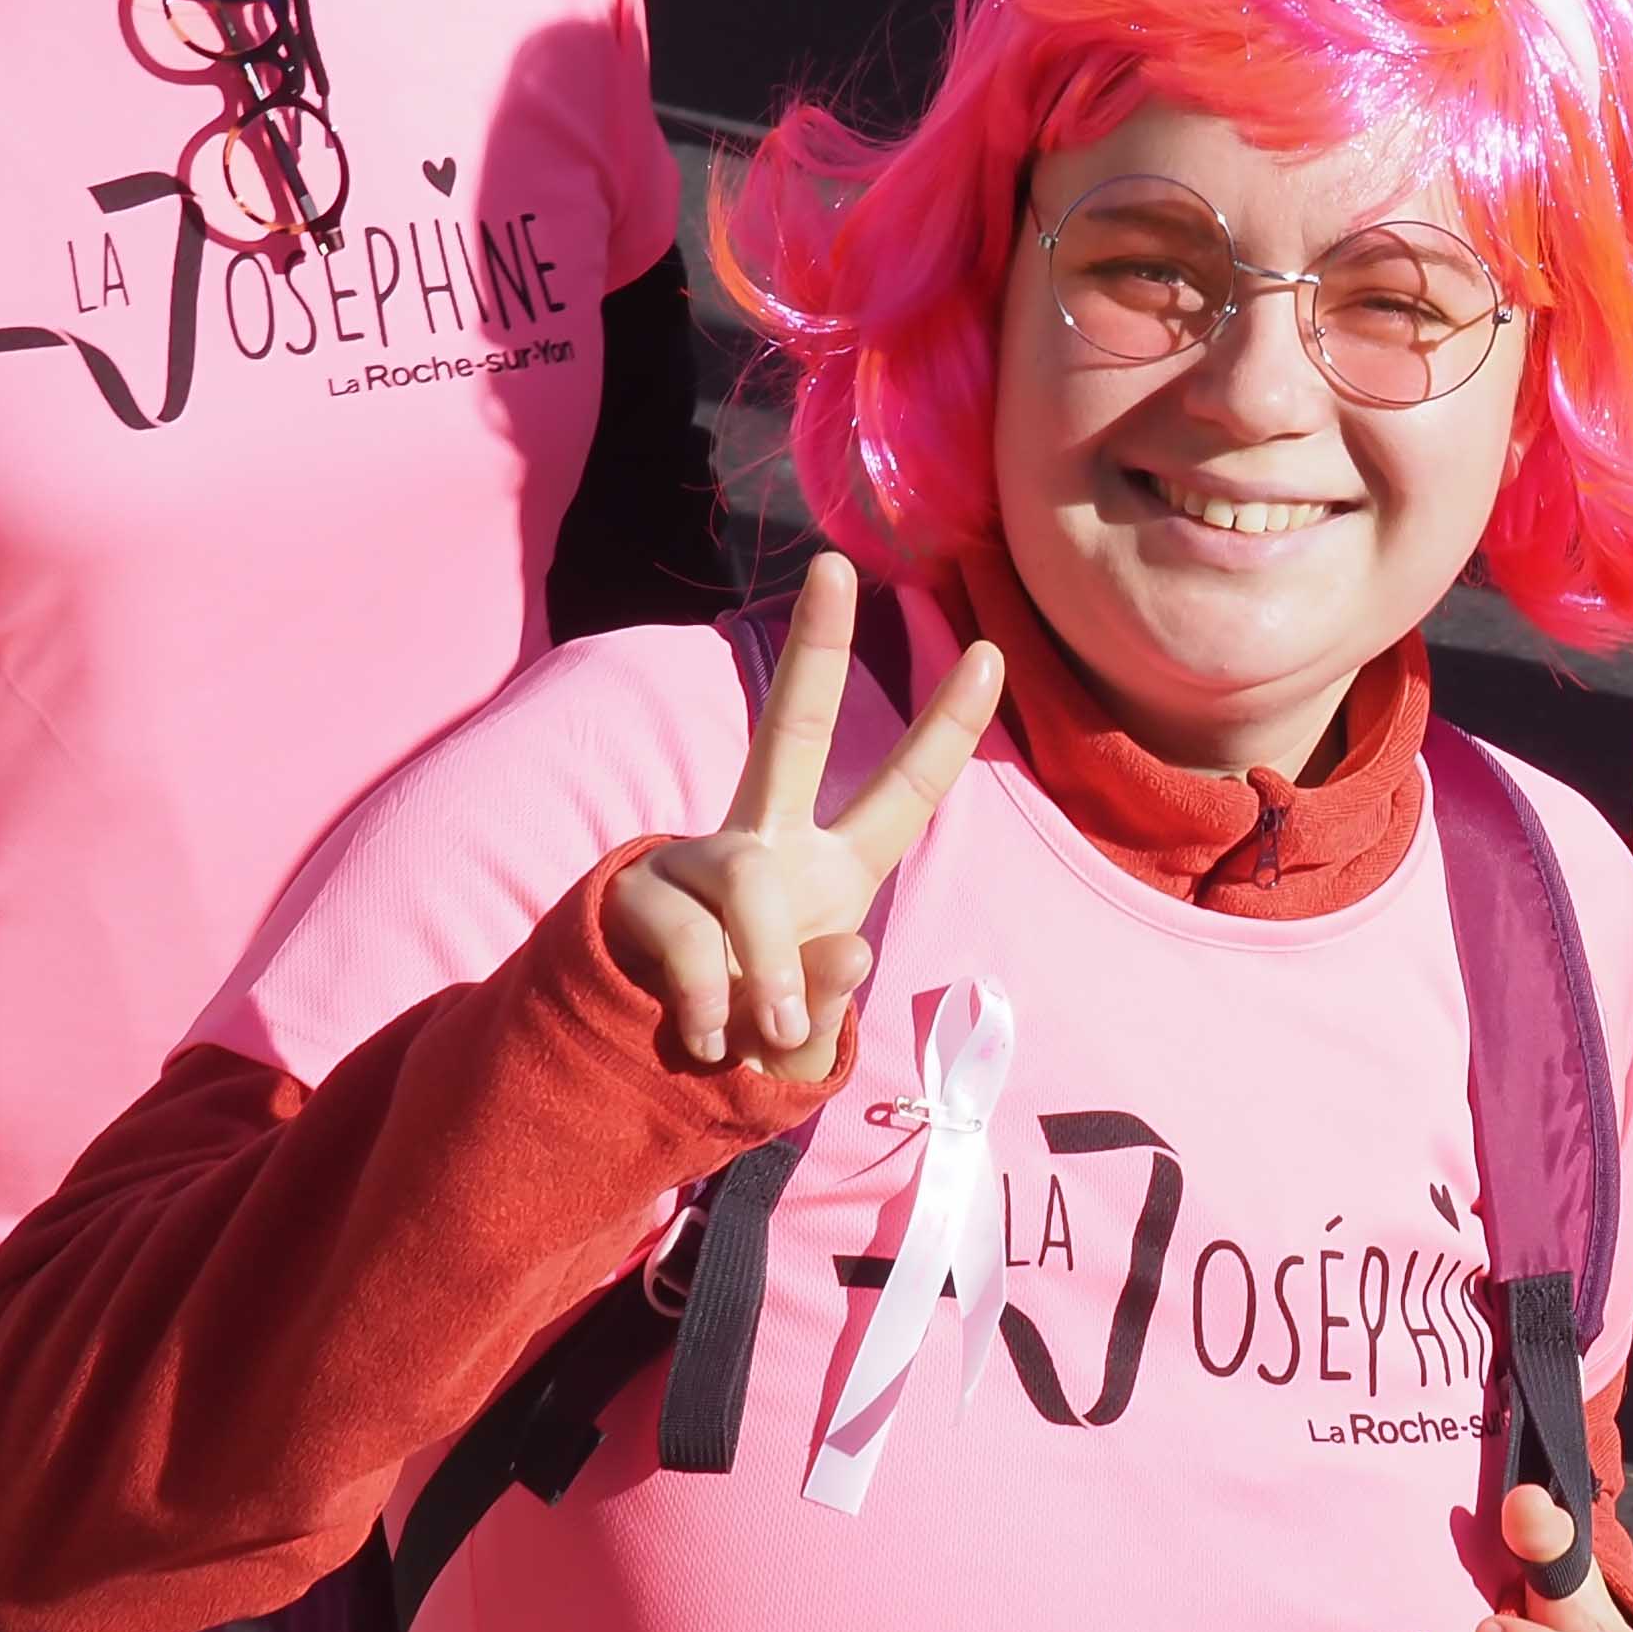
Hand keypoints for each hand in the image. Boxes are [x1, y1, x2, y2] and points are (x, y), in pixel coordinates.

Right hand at [605, 555, 1000, 1080]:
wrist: (648, 1065)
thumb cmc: (750, 1036)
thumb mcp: (809, 1035)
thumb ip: (832, 1004)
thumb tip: (845, 952)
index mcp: (834, 869)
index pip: (902, 791)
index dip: (948, 727)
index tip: (991, 651)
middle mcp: (769, 843)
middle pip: (789, 730)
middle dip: (815, 648)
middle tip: (834, 566)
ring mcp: (699, 859)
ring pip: (749, 883)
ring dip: (766, 974)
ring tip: (760, 1035)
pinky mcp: (640, 891)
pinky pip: (690, 939)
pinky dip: (708, 1003)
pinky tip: (705, 1040)